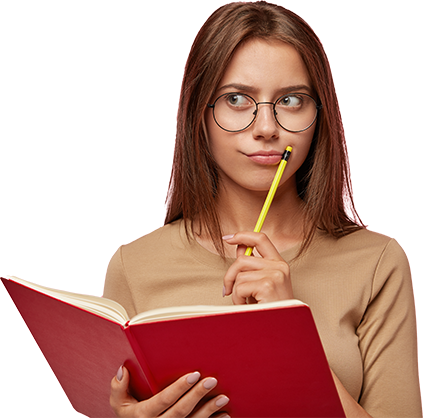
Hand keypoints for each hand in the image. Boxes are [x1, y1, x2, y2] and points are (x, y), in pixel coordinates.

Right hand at [110, 366, 229, 417]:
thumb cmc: (130, 413)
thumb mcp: (119, 403)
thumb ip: (118, 387)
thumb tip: (123, 369)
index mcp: (142, 415)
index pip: (163, 401)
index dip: (179, 388)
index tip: (194, 374)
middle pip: (180, 412)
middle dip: (197, 395)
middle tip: (212, 380)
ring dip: (210, 411)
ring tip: (223, 398)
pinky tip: (224, 415)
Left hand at [222, 232, 293, 303]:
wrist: (283, 330)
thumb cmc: (272, 309)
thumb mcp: (261, 284)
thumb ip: (251, 265)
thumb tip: (238, 248)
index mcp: (279, 264)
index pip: (261, 238)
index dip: (243, 235)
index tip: (228, 238)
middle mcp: (279, 266)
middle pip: (242, 259)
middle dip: (229, 275)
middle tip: (226, 289)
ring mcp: (275, 275)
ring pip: (239, 275)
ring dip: (235, 291)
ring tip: (244, 302)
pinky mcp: (267, 285)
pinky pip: (239, 287)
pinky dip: (237, 299)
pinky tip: (246, 306)